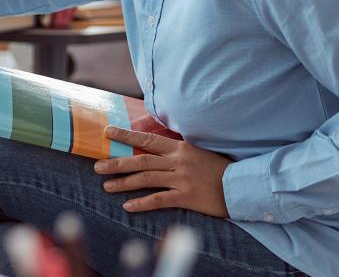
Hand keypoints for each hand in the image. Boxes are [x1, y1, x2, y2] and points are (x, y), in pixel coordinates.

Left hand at [94, 126, 231, 217]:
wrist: (240, 186)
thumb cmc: (218, 169)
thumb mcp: (196, 152)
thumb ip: (174, 150)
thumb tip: (150, 147)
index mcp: (180, 147)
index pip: (147, 139)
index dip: (126, 135)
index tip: (107, 132)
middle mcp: (178, 161)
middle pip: (141, 160)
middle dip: (117, 162)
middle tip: (98, 166)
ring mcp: (182, 179)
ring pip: (146, 179)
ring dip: (124, 183)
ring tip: (107, 186)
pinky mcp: (186, 197)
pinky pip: (159, 200)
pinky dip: (141, 203)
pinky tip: (127, 206)